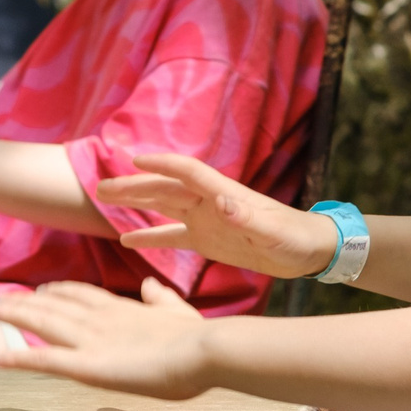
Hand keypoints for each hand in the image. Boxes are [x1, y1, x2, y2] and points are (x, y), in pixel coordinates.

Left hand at [0, 279, 212, 399]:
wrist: (207, 349)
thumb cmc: (200, 338)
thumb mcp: (179, 312)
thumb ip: (162, 299)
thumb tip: (150, 285)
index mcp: (124, 309)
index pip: (84, 295)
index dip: (61, 291)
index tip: (43, 289)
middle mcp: (101, 319)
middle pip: (55, 305)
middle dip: (27, 301)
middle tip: (2, 299)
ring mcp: (92, 341)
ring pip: (43, 324)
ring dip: (15, 316)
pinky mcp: (88, 365)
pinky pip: (44, 360)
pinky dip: (19, 357)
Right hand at [95, 152, 336, 279]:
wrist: (310, 250)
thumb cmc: (296, 237)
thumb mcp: (273, 231)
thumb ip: (248, 217)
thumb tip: (223, 203)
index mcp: (224, 193)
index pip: (187, 173)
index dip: (162, 165)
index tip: (133, 160)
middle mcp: (210, 202)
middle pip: (166, 188)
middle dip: (134, 185)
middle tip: (100, 186)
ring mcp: (207, 220)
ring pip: (163, 206)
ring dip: (135, 203)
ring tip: (104, 199)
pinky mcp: (208, 240)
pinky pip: (172, 236)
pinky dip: (150, 235)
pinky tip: (126, 240)